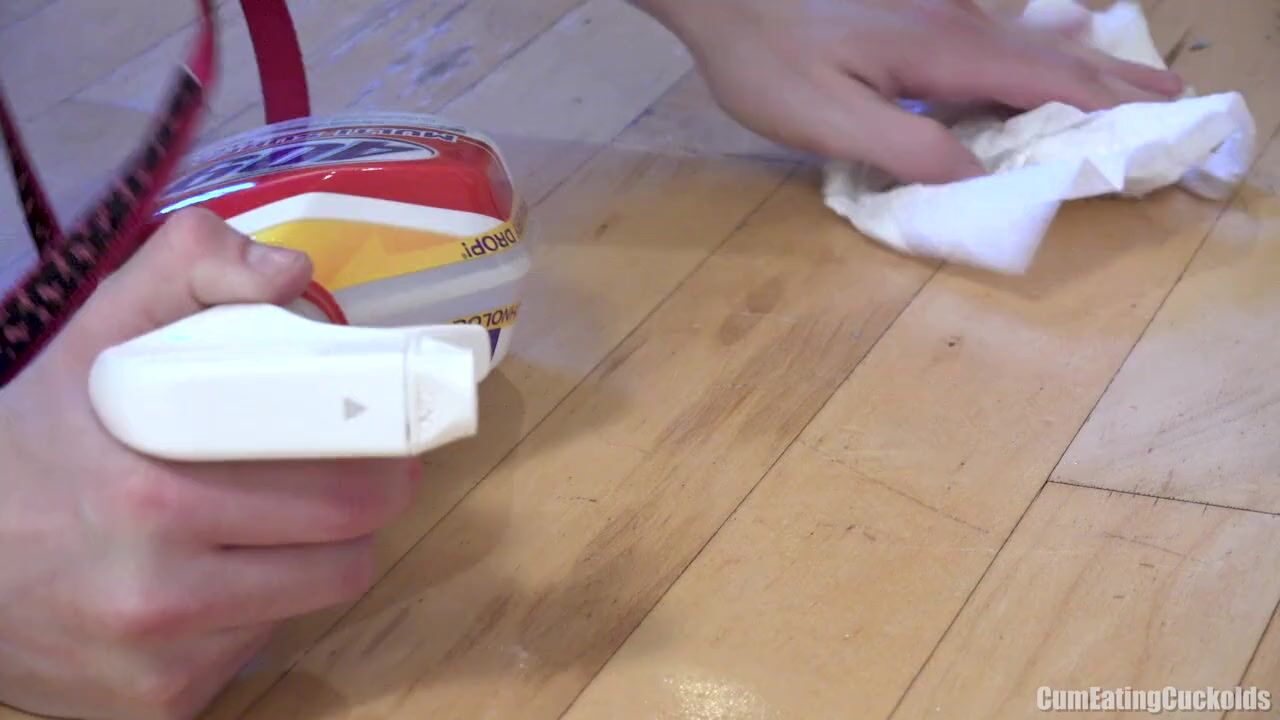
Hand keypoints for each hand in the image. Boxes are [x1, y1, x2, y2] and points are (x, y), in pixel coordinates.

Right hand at [0, 209, 420, 719]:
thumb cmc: (37, 443)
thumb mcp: (95, 337)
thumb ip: (189, 270)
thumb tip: (290, 273)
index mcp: (152, 492)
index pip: (336, 490)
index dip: (379, 462)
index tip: (388, 440)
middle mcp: (157, 589)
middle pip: (345, 553)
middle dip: (364, 507)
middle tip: (354, 476)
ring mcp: (160, 660)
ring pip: (313, 601)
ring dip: (320, 558)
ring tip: (286, 520)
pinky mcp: (157, 708)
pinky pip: (257, 649)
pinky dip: (258, 610)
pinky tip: (220, 577)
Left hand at [637, 0, 1184, 182]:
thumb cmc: (767, 61)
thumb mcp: (828, 120)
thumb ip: (906, 149)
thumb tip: (976, 180)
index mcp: (943, 51)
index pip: (1043, 81)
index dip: (1101, 104)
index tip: (1154, 123)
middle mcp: (954, 21)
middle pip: (1051, 52)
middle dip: (1113, 78)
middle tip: (1173, 94)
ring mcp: (936, 9)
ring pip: (1027, 38)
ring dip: (1084, 61)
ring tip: (1132, 76)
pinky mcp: (915, 11)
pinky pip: (998, 31)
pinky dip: (1041, 49)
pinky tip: (1050, 45)